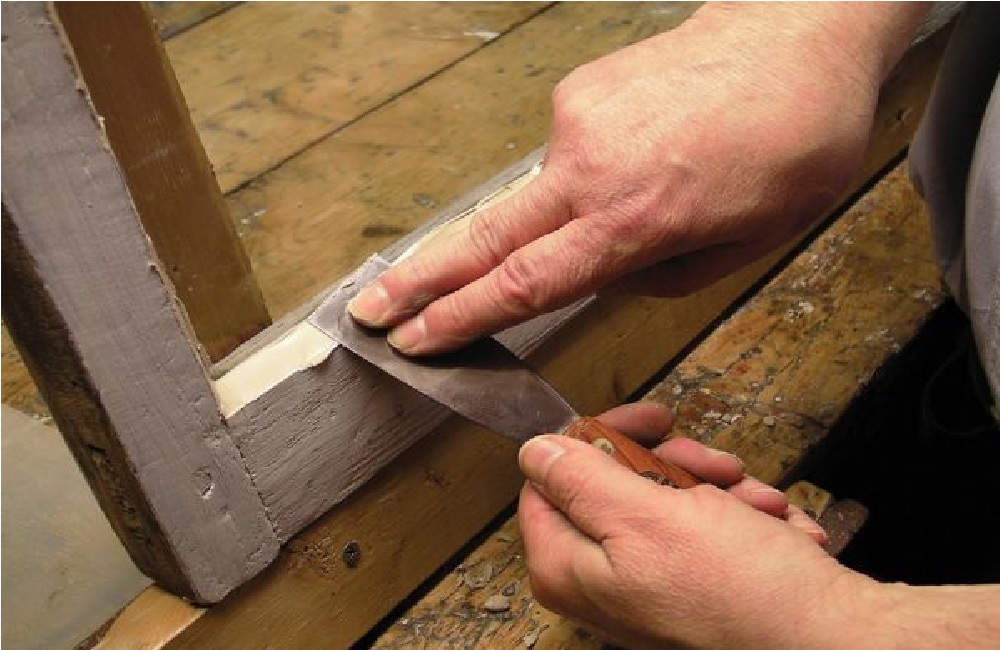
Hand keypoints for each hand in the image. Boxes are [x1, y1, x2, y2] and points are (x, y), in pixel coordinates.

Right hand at [347, 4, 925, 354]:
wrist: (798, 30)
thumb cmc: (795, 137)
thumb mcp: (753, 239)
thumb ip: (662, 276)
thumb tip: (601, 276)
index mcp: (634, 220)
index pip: (525, 283)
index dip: (461, 318)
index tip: (412, 340)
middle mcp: (589, 169)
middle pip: (484, 239)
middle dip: (421, 283)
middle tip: (368, 312)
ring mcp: (576, 122)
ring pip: (532, 201)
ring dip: (541, 229)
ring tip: (636, 209)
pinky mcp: (578, 92)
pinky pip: (565, 158)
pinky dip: (582, 181)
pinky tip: (639, 169)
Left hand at [517, 403, 868, 649]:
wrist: (828, 639)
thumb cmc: (739, 588)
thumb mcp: (648, 515)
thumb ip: (580, 479)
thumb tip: (534, 449)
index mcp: (567, 565)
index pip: (550, 477)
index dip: (600, 438)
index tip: (649, 421)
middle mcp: (599, 580)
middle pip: (615, 484)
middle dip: (678, 465)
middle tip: (718, 467)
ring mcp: (646, 584)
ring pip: (669, 500)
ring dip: (720, 490)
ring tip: (760, 506)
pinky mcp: (690, 587)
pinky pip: (705, 529)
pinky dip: (741, 517)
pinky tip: (774, 528)